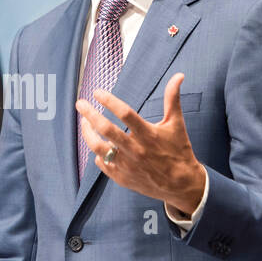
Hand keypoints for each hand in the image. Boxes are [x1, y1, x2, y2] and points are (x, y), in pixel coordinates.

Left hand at [76, 72, 206, 215]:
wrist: (181, 184)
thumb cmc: (178, 150)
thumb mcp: (176, 124)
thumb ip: (172, 98)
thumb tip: (178, 75)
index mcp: (148, 134)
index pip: (125, 113)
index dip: (109, 101)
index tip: (97, 92)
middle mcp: (136, 150)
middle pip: (106, 130)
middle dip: (89, 114)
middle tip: (80, 104)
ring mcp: (127, 165)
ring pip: (98, 148)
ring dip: (88, 133)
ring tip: (84, 123)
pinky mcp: (122, 177)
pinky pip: (103, 163)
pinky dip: (98, 154)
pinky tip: (98, 145)